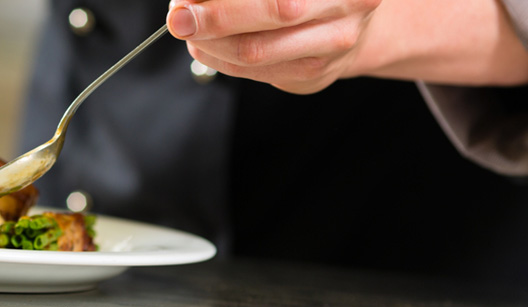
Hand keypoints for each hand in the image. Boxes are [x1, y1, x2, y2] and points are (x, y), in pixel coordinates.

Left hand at [166, 0, 381, 93]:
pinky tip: (203, 47)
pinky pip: (253, 72)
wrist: (351, 24)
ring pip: (257, 50)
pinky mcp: (315, 75)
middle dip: (216, 17)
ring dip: (209, 42)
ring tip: (188, 30)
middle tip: (179, 19)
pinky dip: (218, 59)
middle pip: (275, 11)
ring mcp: (334, 45)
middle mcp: (347, 4)